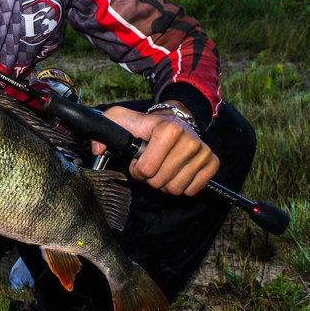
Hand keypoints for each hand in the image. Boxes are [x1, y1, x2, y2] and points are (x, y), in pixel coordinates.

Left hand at [91, 103, 217, 195]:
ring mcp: (203, 152)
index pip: (146, 170)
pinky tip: (176, 171)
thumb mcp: (122, 120)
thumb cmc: (146, 125)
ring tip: (162, 167)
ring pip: (176, 189)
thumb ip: (106, 128)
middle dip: (150, 177)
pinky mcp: (212, 163)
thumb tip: (97, 148)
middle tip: (150, 165)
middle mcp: (190, 140)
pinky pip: (192, 190)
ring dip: (164, 183)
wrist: (175, 121)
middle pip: (160, 182)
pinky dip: (181, 186)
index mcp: (169, 130)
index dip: (138, 169)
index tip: (138, 159)